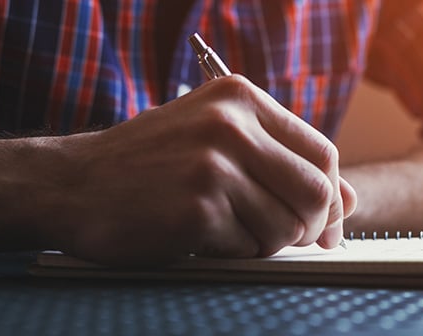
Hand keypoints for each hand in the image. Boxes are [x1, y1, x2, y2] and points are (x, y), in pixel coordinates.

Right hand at [51, 75, 356, 264]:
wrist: (73, 184)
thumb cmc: (152, 163)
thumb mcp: (219, 143)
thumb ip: (285, 164)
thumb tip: (349, 199)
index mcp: (240, 99)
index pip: (322, 152)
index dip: (332, 195)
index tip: (325, 222)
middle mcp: (230, 125)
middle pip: (316, 190)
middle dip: (311, 226)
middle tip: (292, 238)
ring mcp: (213, 167)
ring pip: (287, 225)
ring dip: (269, 242)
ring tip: (235, 231)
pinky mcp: (197, 209)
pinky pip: (250, 246)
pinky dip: (237, 251)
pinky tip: (206, 236)